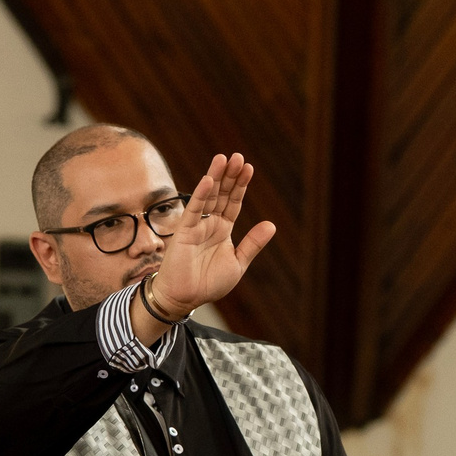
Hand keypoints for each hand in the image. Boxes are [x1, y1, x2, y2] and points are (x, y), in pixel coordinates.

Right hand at [144, 152, 277, 320]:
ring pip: (208, 197)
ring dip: (215, 178)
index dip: (241, 185)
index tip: (249, 168)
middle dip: (230, 176)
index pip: (233, 202)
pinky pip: (193, 211)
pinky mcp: (184, 232)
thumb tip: (271, 225)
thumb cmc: (208, 283)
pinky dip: (200, 196)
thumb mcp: (237, 263)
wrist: (185, 298)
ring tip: (223, 159)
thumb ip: (252, 244)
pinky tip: (208, 181)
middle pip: (222, 194)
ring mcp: (197, 226)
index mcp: (223, 229)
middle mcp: (210, 224)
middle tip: (238, 157)